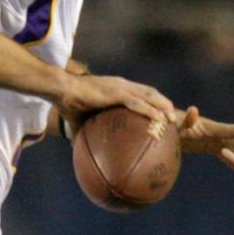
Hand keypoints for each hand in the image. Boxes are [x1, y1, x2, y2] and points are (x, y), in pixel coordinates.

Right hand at [57, 72, 174, 128]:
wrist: (60, 89)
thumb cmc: (67, 103)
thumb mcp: (78, 120)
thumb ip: (83, 132)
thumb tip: (78, 149)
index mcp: (117, 89)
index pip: (140, 93)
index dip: (153, 102)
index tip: (161, 113)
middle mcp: (122, 85)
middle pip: (150, 92)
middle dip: (163, 103)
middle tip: (172, 118)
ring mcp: (120, 87)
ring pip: (148, 95)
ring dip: (162, 105)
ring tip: (171, 119)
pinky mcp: (115, 93)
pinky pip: (137, 102)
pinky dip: (150, 110)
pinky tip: (158, 118)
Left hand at [177, 107, 233, 177]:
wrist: (169, 127)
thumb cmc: (173, 125)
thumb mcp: (178, 123)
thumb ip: (187, 119)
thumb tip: (193, 109)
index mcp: (213, 129)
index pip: (232, 130)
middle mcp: (220, 136)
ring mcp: (220, 143)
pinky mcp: (216, 149)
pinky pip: (232, 160)